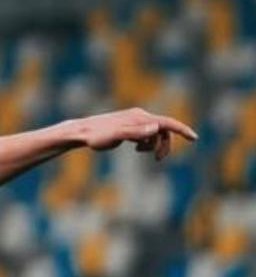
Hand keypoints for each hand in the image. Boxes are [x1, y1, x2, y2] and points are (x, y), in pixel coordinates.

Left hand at [73, 107, 196, 160]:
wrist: (80, 132)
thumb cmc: (97, 136)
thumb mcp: (116, 136)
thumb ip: (135, 132)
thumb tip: (156, 128)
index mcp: (139, 118)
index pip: (166, 122)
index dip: (181, 130)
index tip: (194, 138)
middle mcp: (139, 116)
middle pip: (163, 129)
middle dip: (165, 144)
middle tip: (159, 160)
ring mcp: (134, 121)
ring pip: (155, 132)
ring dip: (155, 144)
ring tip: (142, 152)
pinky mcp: (128, 126)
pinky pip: (146, 134)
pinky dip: (147, 142)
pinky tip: (137, 149)